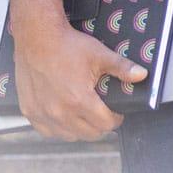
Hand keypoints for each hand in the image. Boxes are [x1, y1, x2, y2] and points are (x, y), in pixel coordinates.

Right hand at [10, 19, 146, 140]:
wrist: (36, 36)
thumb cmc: (67, 44)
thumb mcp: (99, 54)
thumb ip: (122, 68)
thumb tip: (142, 75)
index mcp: (79, 100)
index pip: (106, 125)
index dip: (115, 118)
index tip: (115, 111)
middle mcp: (60, 112)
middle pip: (90, 134)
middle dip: (100, 125)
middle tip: (100, 112)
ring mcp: (43, 113)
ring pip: (69, 136)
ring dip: (79, 129)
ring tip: (83, 114)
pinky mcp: (30, 111)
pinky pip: (48, 131)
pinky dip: (57, 128)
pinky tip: (63, 116)